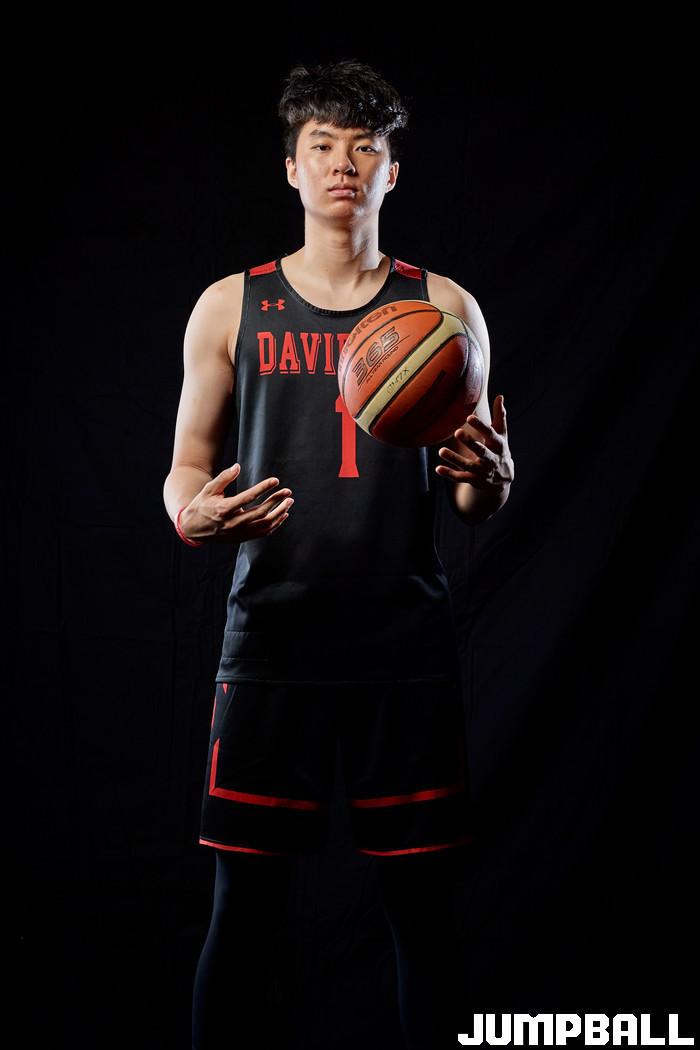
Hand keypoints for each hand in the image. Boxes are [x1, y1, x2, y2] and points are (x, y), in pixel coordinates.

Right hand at [179, 464, 293, 543]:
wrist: (193, 529)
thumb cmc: (201, 505)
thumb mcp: (208, 489)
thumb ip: (223, 478)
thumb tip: (237, 467)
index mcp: (223, 509)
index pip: (248, 497)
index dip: (263, 488)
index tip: (275, 480)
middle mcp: (232, 523)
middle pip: (260, 512)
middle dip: (276, 501)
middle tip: (288, 491)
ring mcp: (238, 532)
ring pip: (264, 524)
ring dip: (279, 513)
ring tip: (289, 502)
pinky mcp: (241, 538)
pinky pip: (262, 533)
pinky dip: (275, 524)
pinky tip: (283, 514)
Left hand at [436, 394, 514, 492]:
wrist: (503, 480)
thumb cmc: (499, 450)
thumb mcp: (501, 435)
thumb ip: (499, 417)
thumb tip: (500, 396)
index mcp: (497, 445)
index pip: (490, 434)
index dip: (481, 426)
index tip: (469, 417)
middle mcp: (490, 459)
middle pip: (480, 451)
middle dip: (470, 442)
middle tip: (457, 432)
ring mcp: (481, 471)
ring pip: (467, 465)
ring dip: (454, 458)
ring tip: (441, 451)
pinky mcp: (473, 479)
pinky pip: (460, 477)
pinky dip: (449, 474)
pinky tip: (438, 468)